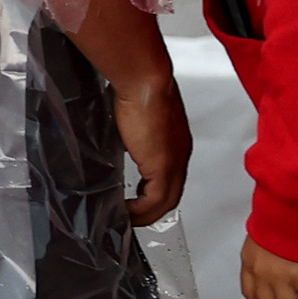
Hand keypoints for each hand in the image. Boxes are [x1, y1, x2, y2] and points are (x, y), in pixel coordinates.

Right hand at [109, 66, 188, 224]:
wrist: (144, 81)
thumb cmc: (139, 88)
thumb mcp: (134, 116)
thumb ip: (132, 132)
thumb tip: (117, 139)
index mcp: (176, 143)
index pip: (168, 179)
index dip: (151, 194)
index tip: (133, 200)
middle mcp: (180, 156)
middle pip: (170, 196)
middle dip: (148, 210)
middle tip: (128, 217)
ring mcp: (174, 162)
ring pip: (165, 202)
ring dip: (144, 214)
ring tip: (124, 217)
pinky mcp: (163, 166)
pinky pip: (155, 201)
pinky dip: (140, 211)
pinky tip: (124, 210)